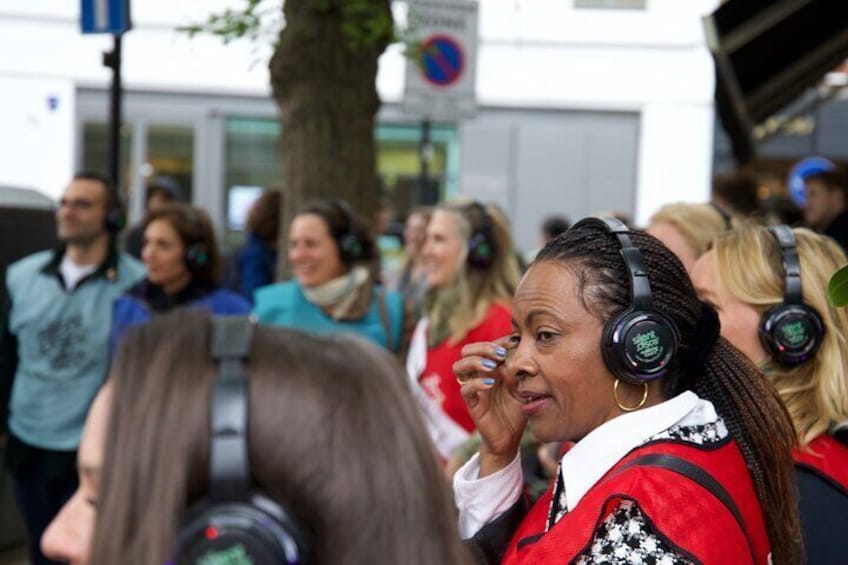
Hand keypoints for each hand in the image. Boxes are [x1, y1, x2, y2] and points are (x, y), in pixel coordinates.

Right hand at [453, 336, 525, 476]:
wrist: (511, 437)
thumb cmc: (516, 410)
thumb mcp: (523, 389)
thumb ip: (520, 375)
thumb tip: (519, 363)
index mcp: (493, 368)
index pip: (488, 347)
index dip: (499, 340)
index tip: (515, 340)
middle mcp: (480, 376)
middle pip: (467, 351)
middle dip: (483, 347)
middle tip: (501, 354)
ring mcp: (474, 389)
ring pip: (459, 367)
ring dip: (475, 362)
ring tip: (492, 366)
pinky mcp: (472, 404)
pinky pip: (465, 389)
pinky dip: (477, 383)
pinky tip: (491, 384)